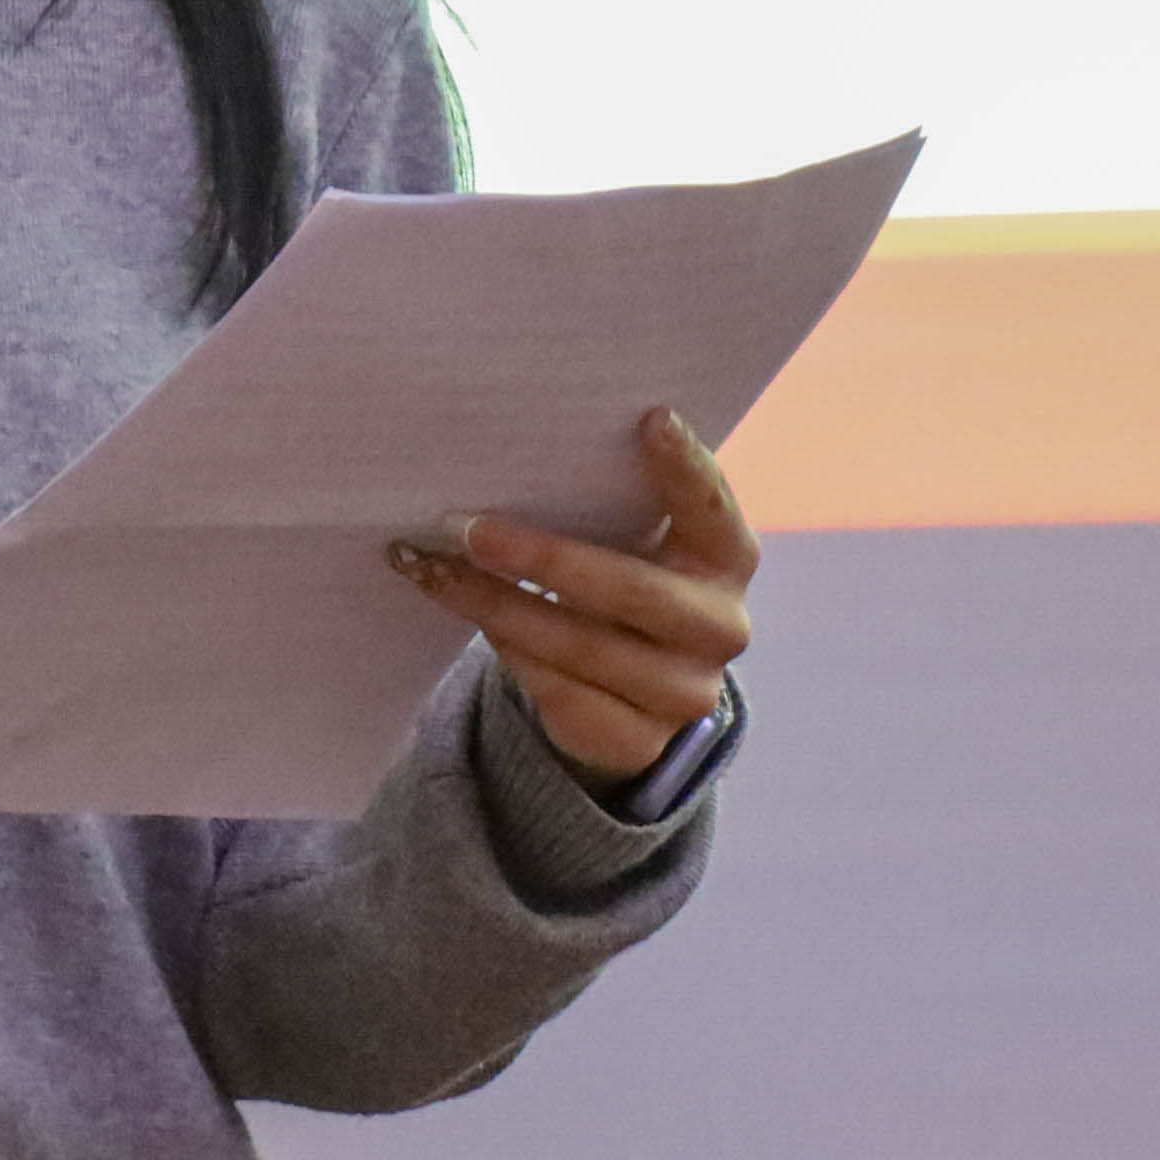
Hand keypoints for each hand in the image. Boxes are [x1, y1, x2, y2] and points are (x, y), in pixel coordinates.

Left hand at [387, 407, 760, 788]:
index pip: (712, 509)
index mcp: (727, 559)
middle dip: (541, 558)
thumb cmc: (621, 577)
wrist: (630, 692)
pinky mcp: (638, 741)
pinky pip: (560, 693)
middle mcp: (722, 628)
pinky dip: (508, 651)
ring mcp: (684, 693)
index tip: (650, 418)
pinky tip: (469, 617)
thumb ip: (608, 500)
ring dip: (495, 604)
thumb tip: (511, 447)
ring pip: (580, 646)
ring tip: (432, 567)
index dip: (687, 468)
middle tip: (465, 528)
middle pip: (631, 591)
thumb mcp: (632, 541)